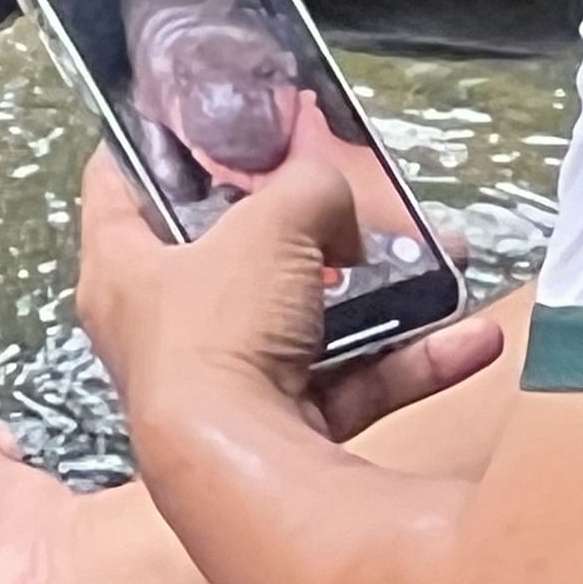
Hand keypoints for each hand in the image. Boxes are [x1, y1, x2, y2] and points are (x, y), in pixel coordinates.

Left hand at [76, 150, 501, 439]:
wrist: (245, 469)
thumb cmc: (216, 338)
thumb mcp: (272, 222)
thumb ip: (313, 189)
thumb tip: (337, 208)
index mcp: (121, 268)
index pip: (116, 181)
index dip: (152, 139)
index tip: (192, 113)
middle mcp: (161, 328)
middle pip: (228, 256)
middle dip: (303, 228)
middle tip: (348, 199)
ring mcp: (222, 384)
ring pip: (304, 321)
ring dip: (377, 295)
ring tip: (436, 260)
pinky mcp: (278, 431)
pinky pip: (351, 383)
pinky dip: (407, 361)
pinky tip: (466, 338)